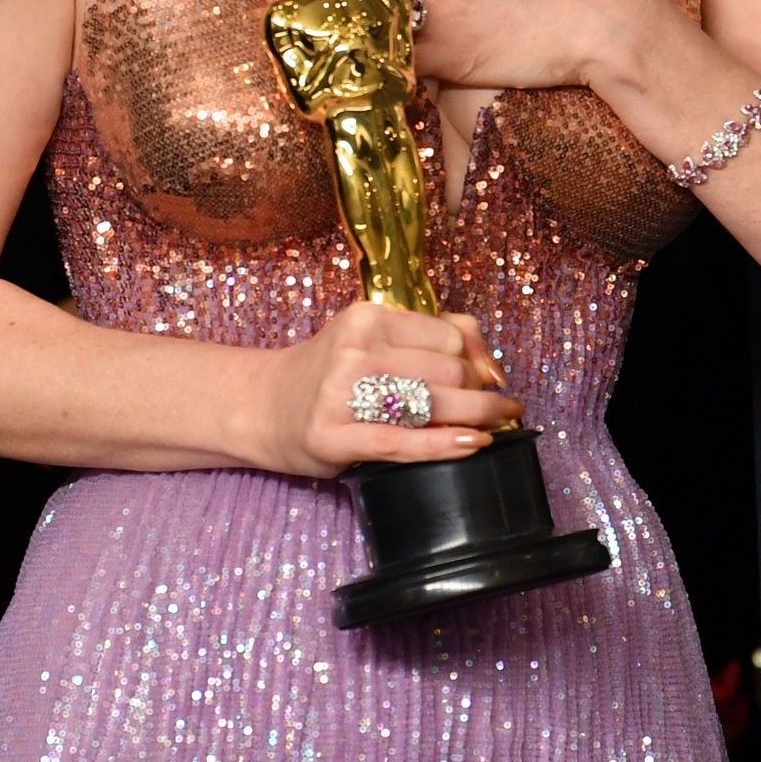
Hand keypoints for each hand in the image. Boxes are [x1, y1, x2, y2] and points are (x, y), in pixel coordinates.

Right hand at [252, 302, 524, 479]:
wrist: (263, 405)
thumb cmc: (331, 372)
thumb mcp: (373, 338)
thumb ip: (435, 337)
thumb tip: (495, 370)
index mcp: (366, 317)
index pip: (449, 337)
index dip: (476, 361)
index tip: (484, 380)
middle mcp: (353, 350)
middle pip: (448, 371)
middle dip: (480, 393)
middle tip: (494, 409)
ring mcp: (339, 394)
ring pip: (433, 404)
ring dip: (477, 418)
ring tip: (496, 426)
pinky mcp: (331, 437)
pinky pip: (403, 442)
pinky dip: (445, 444)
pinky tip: (472, 444)